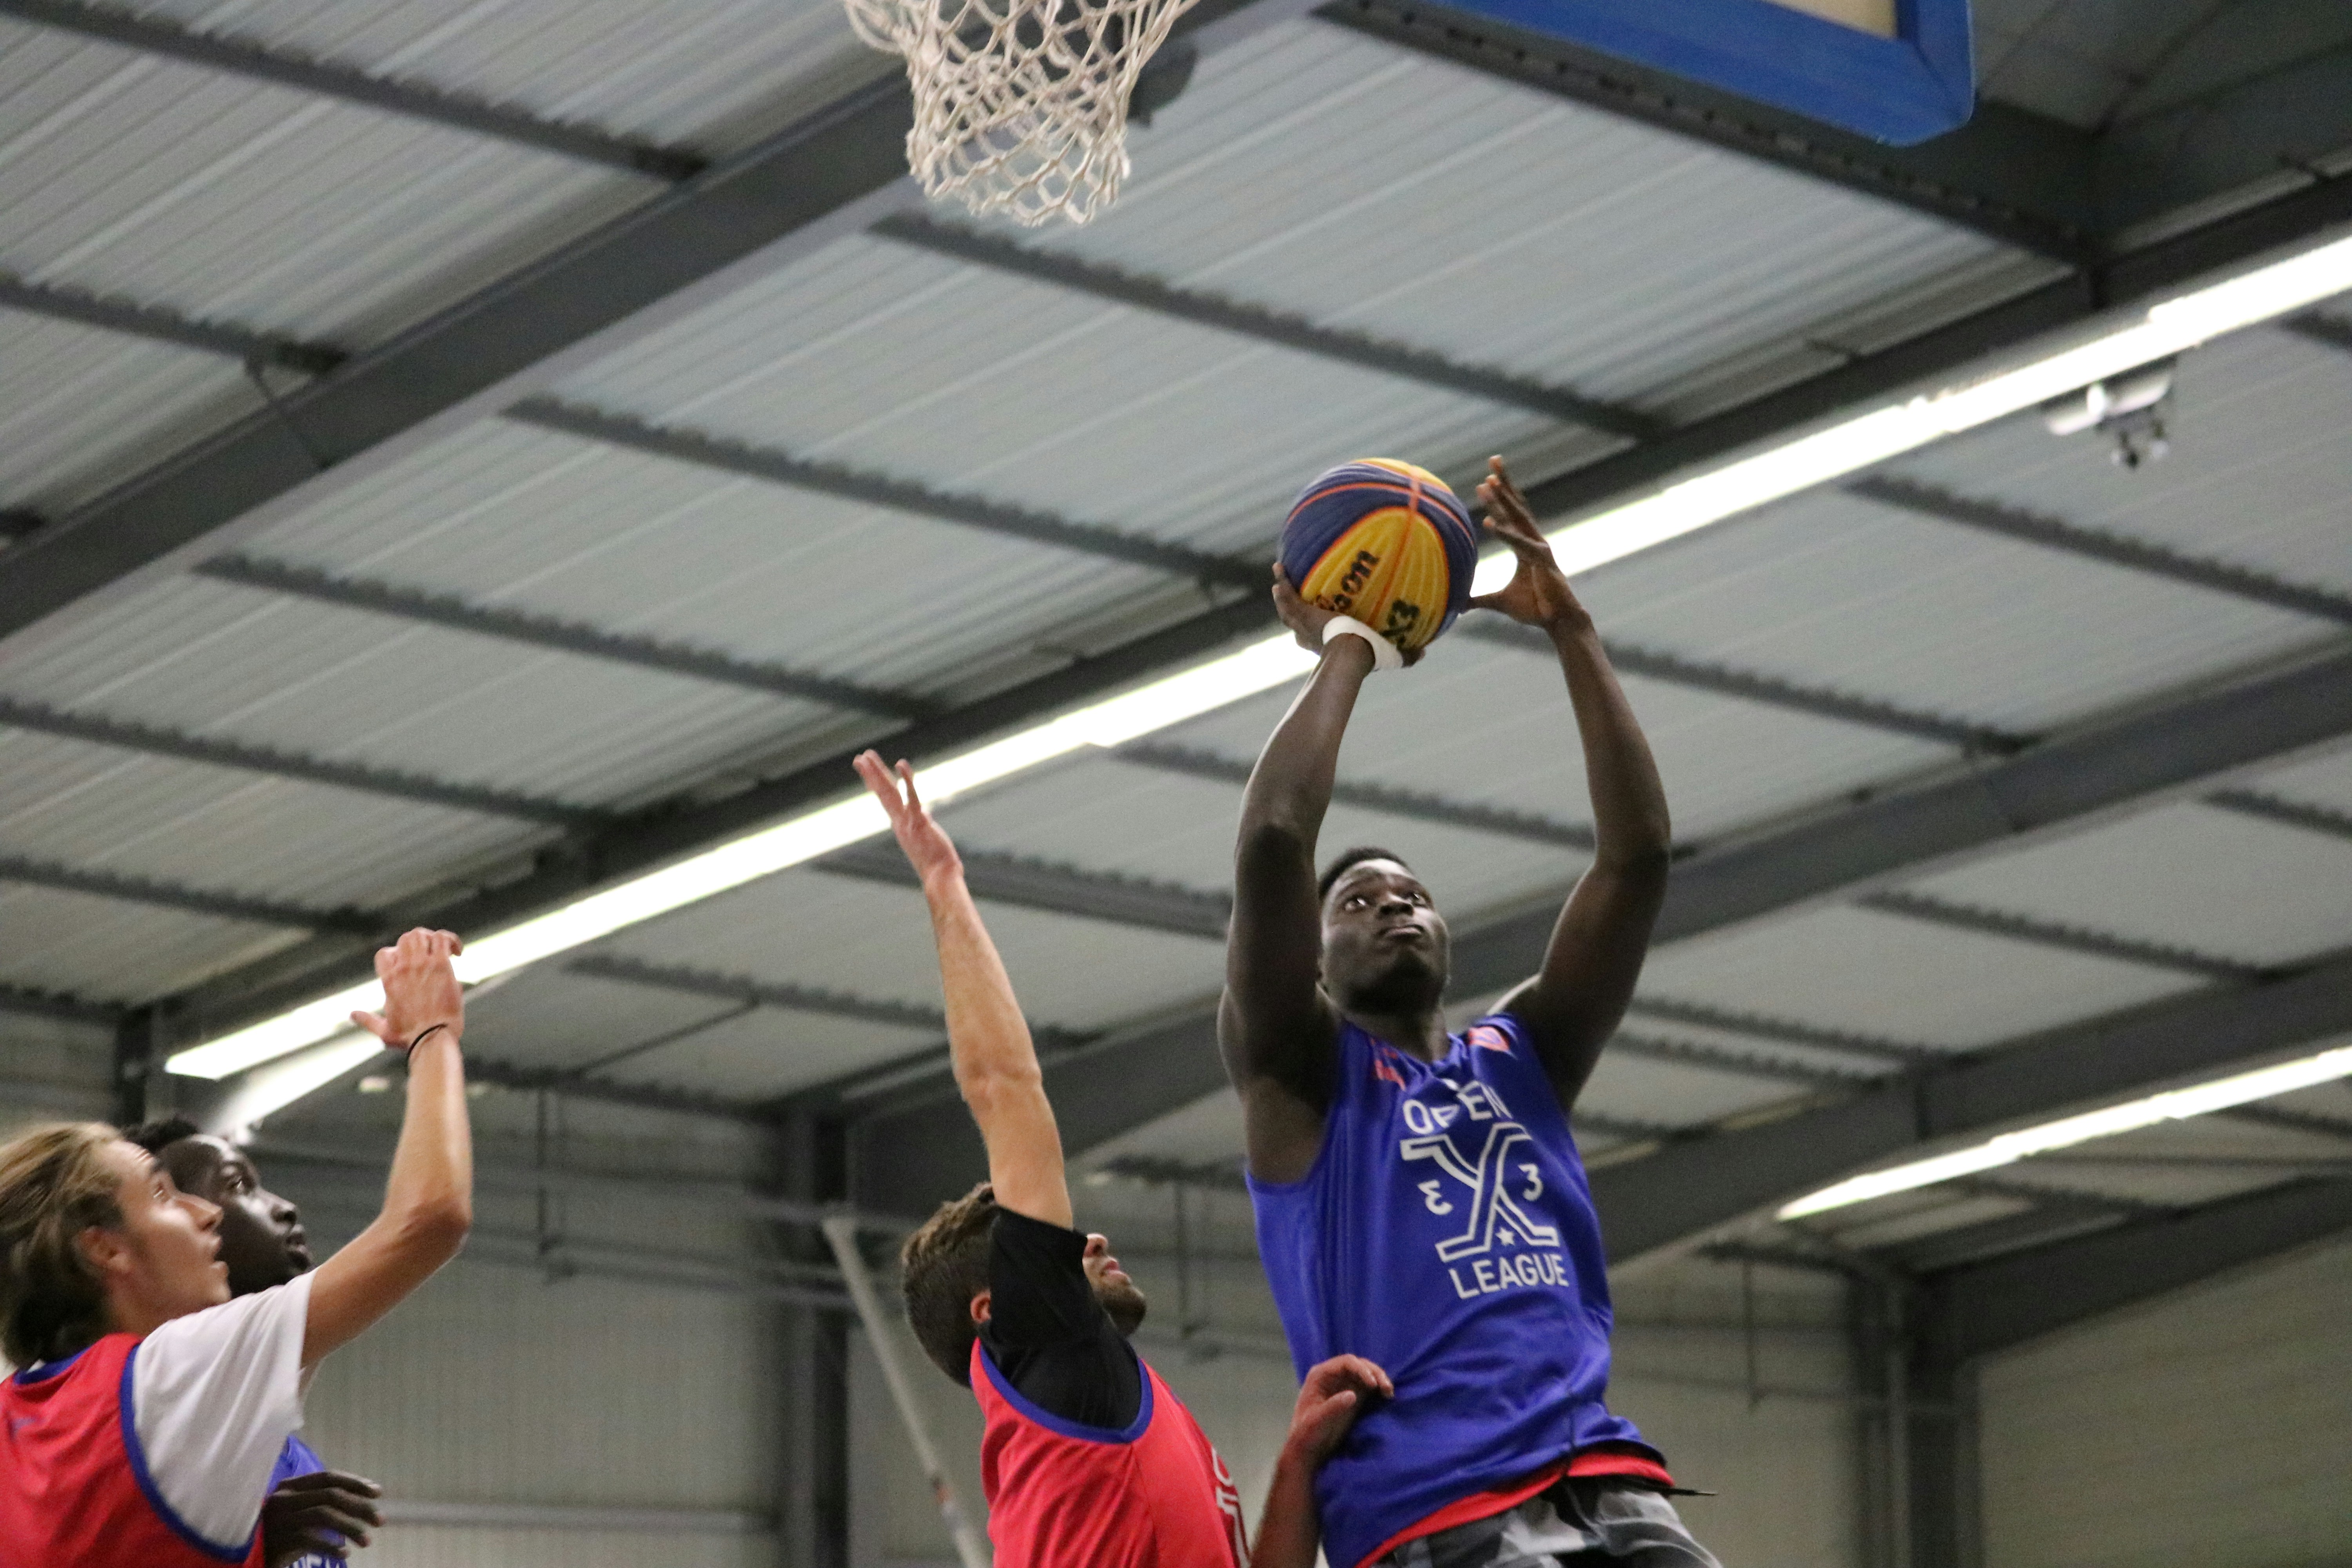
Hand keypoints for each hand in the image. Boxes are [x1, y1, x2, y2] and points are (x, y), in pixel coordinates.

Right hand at [261, 1470, 383, 1564]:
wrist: (245, 1558)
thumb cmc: (279, 1535)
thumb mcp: (300, 1514)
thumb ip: (324, 1503)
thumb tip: (367, 1497)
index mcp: (289, 1487)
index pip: (328, 1477)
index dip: (355, 1483)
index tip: (378, 1493)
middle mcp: (282, 1499)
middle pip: (331, 1496)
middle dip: (360, 1507)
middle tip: (380, 1520)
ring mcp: (277, 1520)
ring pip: (324, 1516)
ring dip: (350, 1528)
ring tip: (367, 1541)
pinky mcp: (275, 1542)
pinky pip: (309, 1540)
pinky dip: (330, 1547)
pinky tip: (344, 1554)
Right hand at [350, 928, 463, 1050]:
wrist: (431, 1039)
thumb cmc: (409, 1037)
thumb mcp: (383, 1030)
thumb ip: (367, 1020)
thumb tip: (352, 1015)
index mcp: (388, 981)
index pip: (384, 954)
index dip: (396, 955)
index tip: (409, 966)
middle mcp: (402, 969)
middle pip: (405, 938)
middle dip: (418, 943)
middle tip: (431, 956)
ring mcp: (422, 965)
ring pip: (421, 934)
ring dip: (433, 939)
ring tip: (444, 952)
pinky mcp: (441, 966)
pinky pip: (443, 939)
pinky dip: (451, 940)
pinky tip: (458, 953)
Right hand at [855, 751, 961, 888]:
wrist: (938, 877)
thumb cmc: (936, 864)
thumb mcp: (924, 839)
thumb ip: (921, 824)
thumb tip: (922, 815)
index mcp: (900, 825)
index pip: (886, 799)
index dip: (876, 784)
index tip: (867, 771)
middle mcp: (899, 821)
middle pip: (882, 792)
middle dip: (870, 774)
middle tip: (859, 757)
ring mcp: (907, 821)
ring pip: (889, 792)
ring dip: (877, 772)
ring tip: (867, 756)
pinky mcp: (919, 821)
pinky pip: (912, 797)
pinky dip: (906, 780)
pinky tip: (901, 764)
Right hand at [1271, 564, 1419, 666]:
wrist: (1351, 653)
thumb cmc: (1370, 656)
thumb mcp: (1391, 656)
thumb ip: (1407, 655)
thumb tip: (1424, 653)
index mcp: (1329, 644)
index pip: (1316, 639)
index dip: (1312, 634)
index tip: (1313, 628)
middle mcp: (1311, 636)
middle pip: (1296, 624)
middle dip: (1292, 612)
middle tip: (1289, 601)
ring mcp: (1304, 625)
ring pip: (1287, 610)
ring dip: (1282, 595)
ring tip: (1277, 581)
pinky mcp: (1302, 614)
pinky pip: (1288, 596)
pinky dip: (1283, 583)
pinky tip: (1279, 567)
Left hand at [1284, 1354, 1391, 1467]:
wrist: (1309, 1448)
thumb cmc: (1307, 1434)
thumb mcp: (1317, 1421)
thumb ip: (1333, 1407)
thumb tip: (1352, 1394)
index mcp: (1320, 1374)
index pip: (1346, 1362)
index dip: (1362, 1369)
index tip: (1373, 1384)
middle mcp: (1333, 1375)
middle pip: (1358, 1364)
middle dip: (1374, 1373)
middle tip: (1386, 1387)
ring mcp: (1344, 1384)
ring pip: (1366, 1373)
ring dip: (1379, 1379)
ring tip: (1389, 1392)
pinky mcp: (1353, 1395)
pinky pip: (1368, 1386)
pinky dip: (1379, 1388)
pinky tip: (1387, 1395)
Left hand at [1472, 456, 1589, 634]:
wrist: (1558, 622)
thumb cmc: (1535, 608)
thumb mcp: (1499, 602)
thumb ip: (1478, 600)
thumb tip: (1456, 605)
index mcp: (1524, 546)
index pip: (1510, 515)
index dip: (1499, 497)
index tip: (1484, 480)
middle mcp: (1532, 541)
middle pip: (1516, 506)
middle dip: (1504, 484)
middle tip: (1493, 460)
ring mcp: (1538, 549)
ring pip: (1518, 518)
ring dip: (1502, 499)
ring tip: (1487, 482)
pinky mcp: (1541, 561)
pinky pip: (1519, 543)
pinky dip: (1504, 532)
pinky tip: (1488, 520)